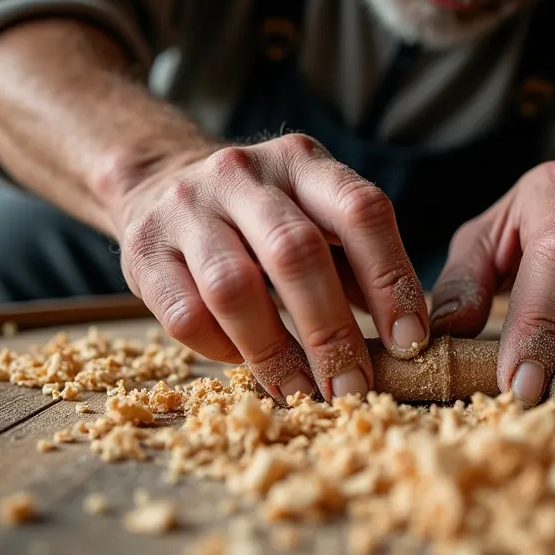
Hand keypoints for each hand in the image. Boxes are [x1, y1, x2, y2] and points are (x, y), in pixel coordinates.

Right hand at [110, 134, 429, 401]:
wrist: (158, 182)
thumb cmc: (262, 217)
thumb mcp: (315, 214)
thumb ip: (358, 265)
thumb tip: (411, 342)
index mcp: (302, 161)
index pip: (360, 211)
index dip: (390, 278)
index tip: (412, 342)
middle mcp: (241, 174)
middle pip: (295, 253)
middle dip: (332, 331)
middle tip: (357, 389)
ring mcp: (186, 209)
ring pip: (234, 288)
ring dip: (276, 353)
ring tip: (306, 393)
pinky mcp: (142, 251)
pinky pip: (186, 315)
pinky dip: (224, 351)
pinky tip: (248, 366)